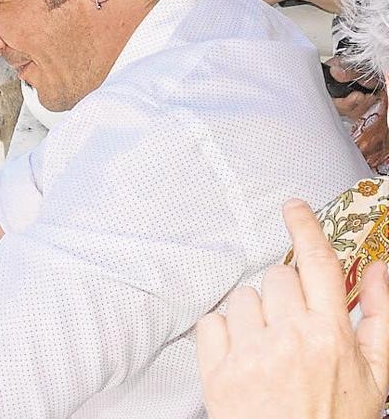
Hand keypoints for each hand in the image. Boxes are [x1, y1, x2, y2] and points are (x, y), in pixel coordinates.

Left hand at [197, 199, 388, 418]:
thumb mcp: (377, 375)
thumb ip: (381, 316)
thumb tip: (378, 268)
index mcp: (332, 335)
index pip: (317, 263)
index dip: (305, 227)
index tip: (293, 206)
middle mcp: (290, 337)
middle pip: (276, 277)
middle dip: (284, 295)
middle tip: (291, 328)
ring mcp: (251, 353)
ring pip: (243, 298)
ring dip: (254, 316)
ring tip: (269, 351)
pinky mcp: (218, 369)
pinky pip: (212, 322)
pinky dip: (223, 334)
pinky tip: (242, 358)